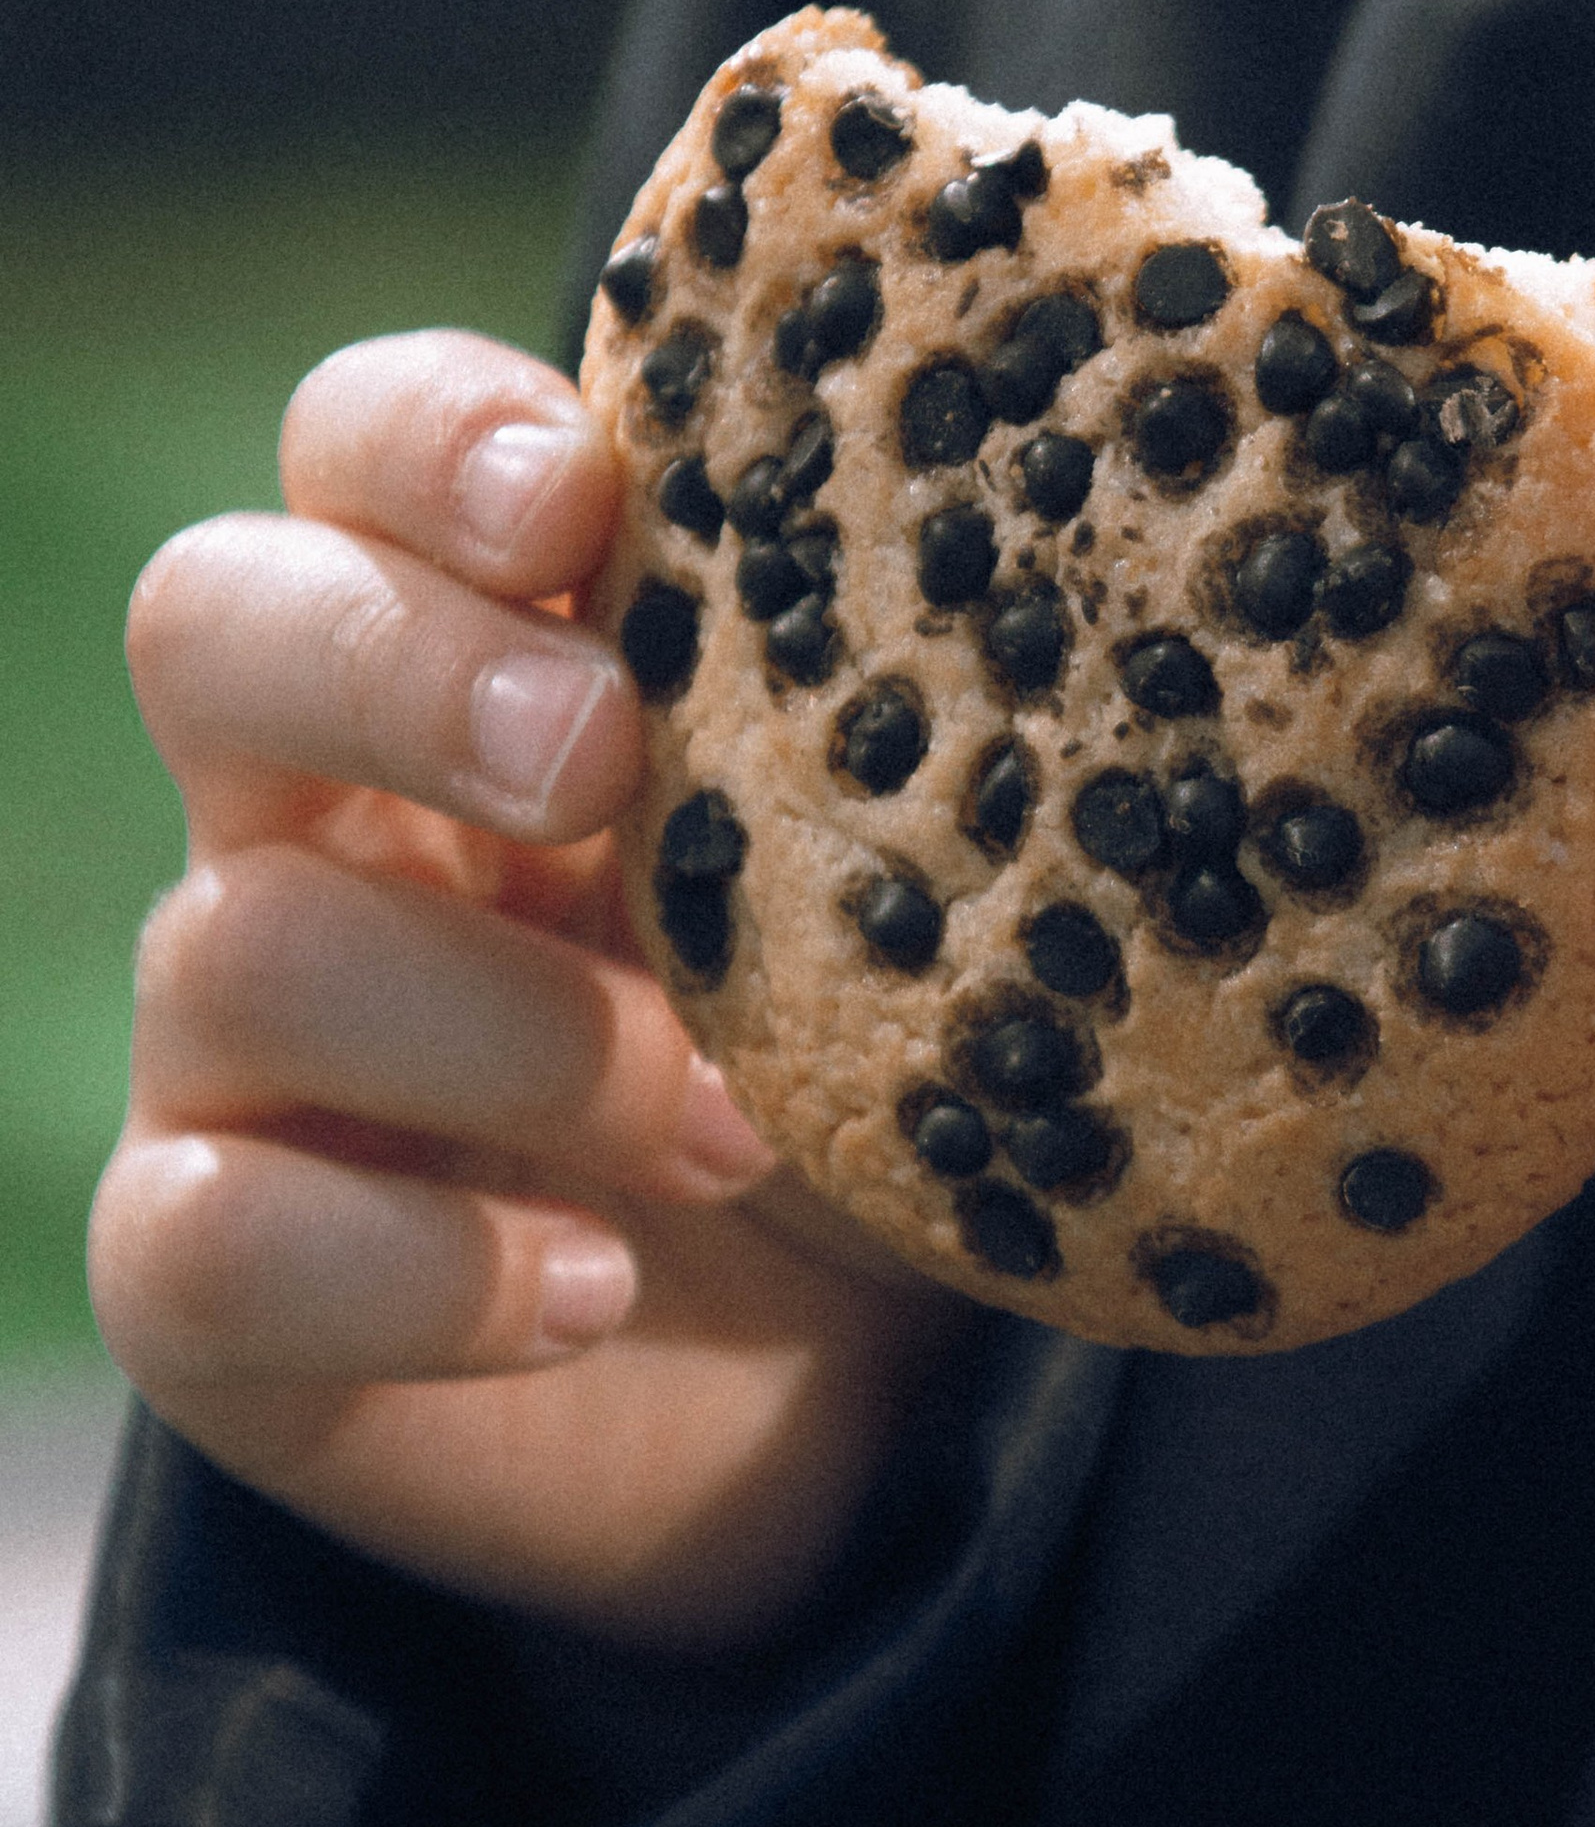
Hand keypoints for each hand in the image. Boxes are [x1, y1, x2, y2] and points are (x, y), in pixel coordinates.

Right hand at [100, 330, 967, 1652]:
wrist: (856, 1392)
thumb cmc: (885, 1039)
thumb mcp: (922, 848)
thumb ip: (930, 690)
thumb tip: (1161, 511)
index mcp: (489, 645)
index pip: (361, 444)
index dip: (429, 434)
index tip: (583, 493)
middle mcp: (331, 808)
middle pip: (213, 620)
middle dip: (401, 667)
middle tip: (605, 756)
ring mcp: (244, 1046)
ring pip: (237, 946)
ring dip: (512, 1030)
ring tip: (737, 1128)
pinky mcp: (218, 1283)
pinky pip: (200, 1241)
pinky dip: (417, 1270)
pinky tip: (593, 1290)